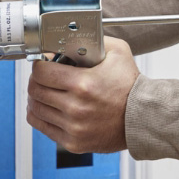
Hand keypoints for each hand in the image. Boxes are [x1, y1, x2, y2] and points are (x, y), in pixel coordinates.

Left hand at [26, 37, 139, 152]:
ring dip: (37, 97)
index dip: (39, 65)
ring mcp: (73, 127)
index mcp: (83, 84)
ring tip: (45, 91)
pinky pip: (42, 127)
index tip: (43, 63)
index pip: (41, 72)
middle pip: (35, 90)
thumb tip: (71, 36)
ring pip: (36, 109)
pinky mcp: (73, 142)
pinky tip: (46, 107)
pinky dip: (39, 115)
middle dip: (36, 80)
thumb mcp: (118, 52)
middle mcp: (76, 108)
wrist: (143, 117)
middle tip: (43, 76)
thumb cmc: (130, 86)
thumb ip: (94, 39)